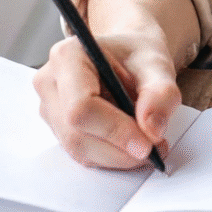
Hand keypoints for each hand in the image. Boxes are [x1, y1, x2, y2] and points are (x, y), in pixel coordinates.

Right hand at [34, 31, 180, 168]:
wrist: (129, 55)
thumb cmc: (137, 54)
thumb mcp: (158, 65)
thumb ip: (161, 93)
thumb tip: (152, 129)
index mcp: (68, 57)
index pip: (81, 107)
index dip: (115, 131)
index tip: (146, 144)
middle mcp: (51, 83)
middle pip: (77, 134)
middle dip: (120, 149)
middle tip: (155, 148)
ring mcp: (51, 108)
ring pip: (79, 149)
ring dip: (118, 156)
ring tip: (149, 143)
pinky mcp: (58, 127)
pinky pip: (83, 153)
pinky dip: (112, 156)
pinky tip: (132, 144)